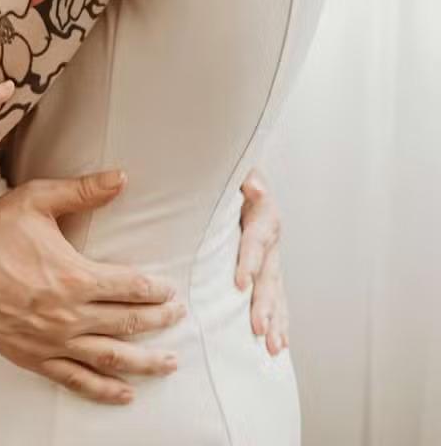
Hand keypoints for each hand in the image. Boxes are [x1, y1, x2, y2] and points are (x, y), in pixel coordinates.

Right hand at [0, 171, 183, 404]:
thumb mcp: (39, 199)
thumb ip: (84, 191)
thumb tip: (122, 177)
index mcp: (74, 276)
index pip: (129, 287)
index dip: (156, 290)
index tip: (171, 291)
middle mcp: (67, 315)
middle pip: (127, 323)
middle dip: (159, 321)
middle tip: (179, 317)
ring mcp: (49, 341)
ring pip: (109, 358)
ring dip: (144, 362)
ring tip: (170, 363)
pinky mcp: (31, 357)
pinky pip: (76, 381)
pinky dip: (104, 389)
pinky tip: (126, 393)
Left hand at [236, 168, 287, 354]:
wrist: (247, 181)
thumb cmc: (235, 176)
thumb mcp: (239, 169)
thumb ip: (247, 176)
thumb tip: (254, 185)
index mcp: (264, 216)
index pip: (256, 240)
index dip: (249, 261)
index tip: (240, 283)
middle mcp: (272, 241)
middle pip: (269, 275)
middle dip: (265, 303)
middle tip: (259, 328)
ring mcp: (274, 258)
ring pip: (277, 292)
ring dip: (276, 320)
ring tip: (273, 346)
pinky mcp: (270, 271)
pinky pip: (278, 299)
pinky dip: (280, 322)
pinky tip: (279, 346)